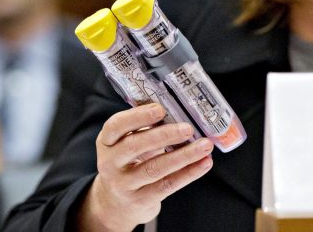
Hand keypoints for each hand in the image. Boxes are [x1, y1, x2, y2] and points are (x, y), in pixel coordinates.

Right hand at [77, 103, 213, 230]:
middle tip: (188, 128)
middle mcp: (110, 163)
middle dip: (164, 135)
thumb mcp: (129, 142)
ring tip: (205, 145)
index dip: (137, 116)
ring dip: (183, 156)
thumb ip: (147, 128)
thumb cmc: (130, 161)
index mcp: (107, 141)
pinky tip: (205, 163)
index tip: (160, 109)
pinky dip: (189, 173)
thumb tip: (181, 111)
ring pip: (154, 168)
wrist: (116, 203)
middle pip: (134, 146)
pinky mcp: (140, 200)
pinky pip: (167, 185)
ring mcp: (123, 184)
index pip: (116, 126)